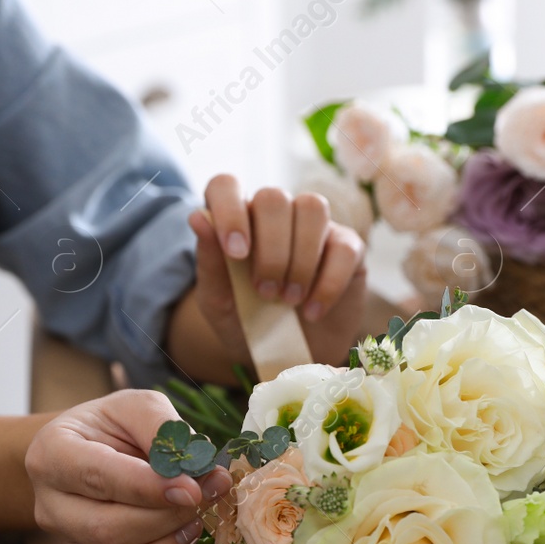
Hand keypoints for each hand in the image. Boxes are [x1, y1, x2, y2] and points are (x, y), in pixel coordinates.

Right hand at [26, 389, 231, 543]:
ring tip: (191, 532)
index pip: (98, 477)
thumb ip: (165, 429)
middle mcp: (50, 506)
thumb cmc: (116, 429)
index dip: (149, 488)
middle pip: (105, 531)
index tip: (194, 488)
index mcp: (52, 454)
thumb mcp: (138, 408)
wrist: (92, 452)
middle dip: (164, 522)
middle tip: (203, 501)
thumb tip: (204, 473)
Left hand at [184, 175, 367, 371]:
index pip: (226, 185)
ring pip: (312, 207)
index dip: (229, 210)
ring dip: (300, 259)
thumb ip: (209, 263)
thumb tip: (197, 217)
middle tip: (266, 293)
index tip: (237, 253)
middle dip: (270, 249)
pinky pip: (344, 247)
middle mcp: (276, 215)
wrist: (287, 358)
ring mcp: (315, 227)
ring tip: (290, 300)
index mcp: (236, 220)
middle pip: (273, 197)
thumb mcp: (219, 303)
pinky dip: (328, 284)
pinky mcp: (348, 247)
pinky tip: (312, 311)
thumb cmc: (247, 324)